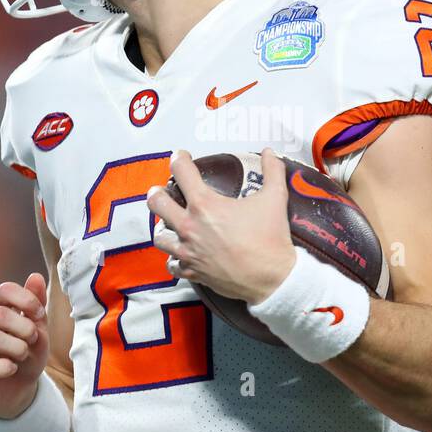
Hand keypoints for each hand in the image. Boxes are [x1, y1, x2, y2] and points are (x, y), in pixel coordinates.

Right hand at [0, 273, 50, 419]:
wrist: (18, 390)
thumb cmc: (26, 354)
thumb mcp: (38, 329)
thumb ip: (36, 304)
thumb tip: (36, 276)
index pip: (4, 290)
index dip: (27, 301)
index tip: (40, 315)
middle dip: (24, 328)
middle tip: (33, 339)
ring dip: (17, 348)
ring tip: (24, 355)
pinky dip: (5, 368)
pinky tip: (12, 369)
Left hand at [146, 149, 296, 304]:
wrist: (273, 279)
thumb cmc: (271, 239)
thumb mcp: (275, 198)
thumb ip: (272, 170)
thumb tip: (269, 153)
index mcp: (205, 205)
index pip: (181, 171)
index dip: (179, 158)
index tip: (182, 157)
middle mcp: (190, 227)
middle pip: (156, 203)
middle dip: (158, 193)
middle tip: (165, 191)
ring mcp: (188, 252)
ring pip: (159, 236)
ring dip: (163, 226)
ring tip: (171, 223)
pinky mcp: (192, 272)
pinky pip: (171, 264)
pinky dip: (174, 258)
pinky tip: (181, 253)